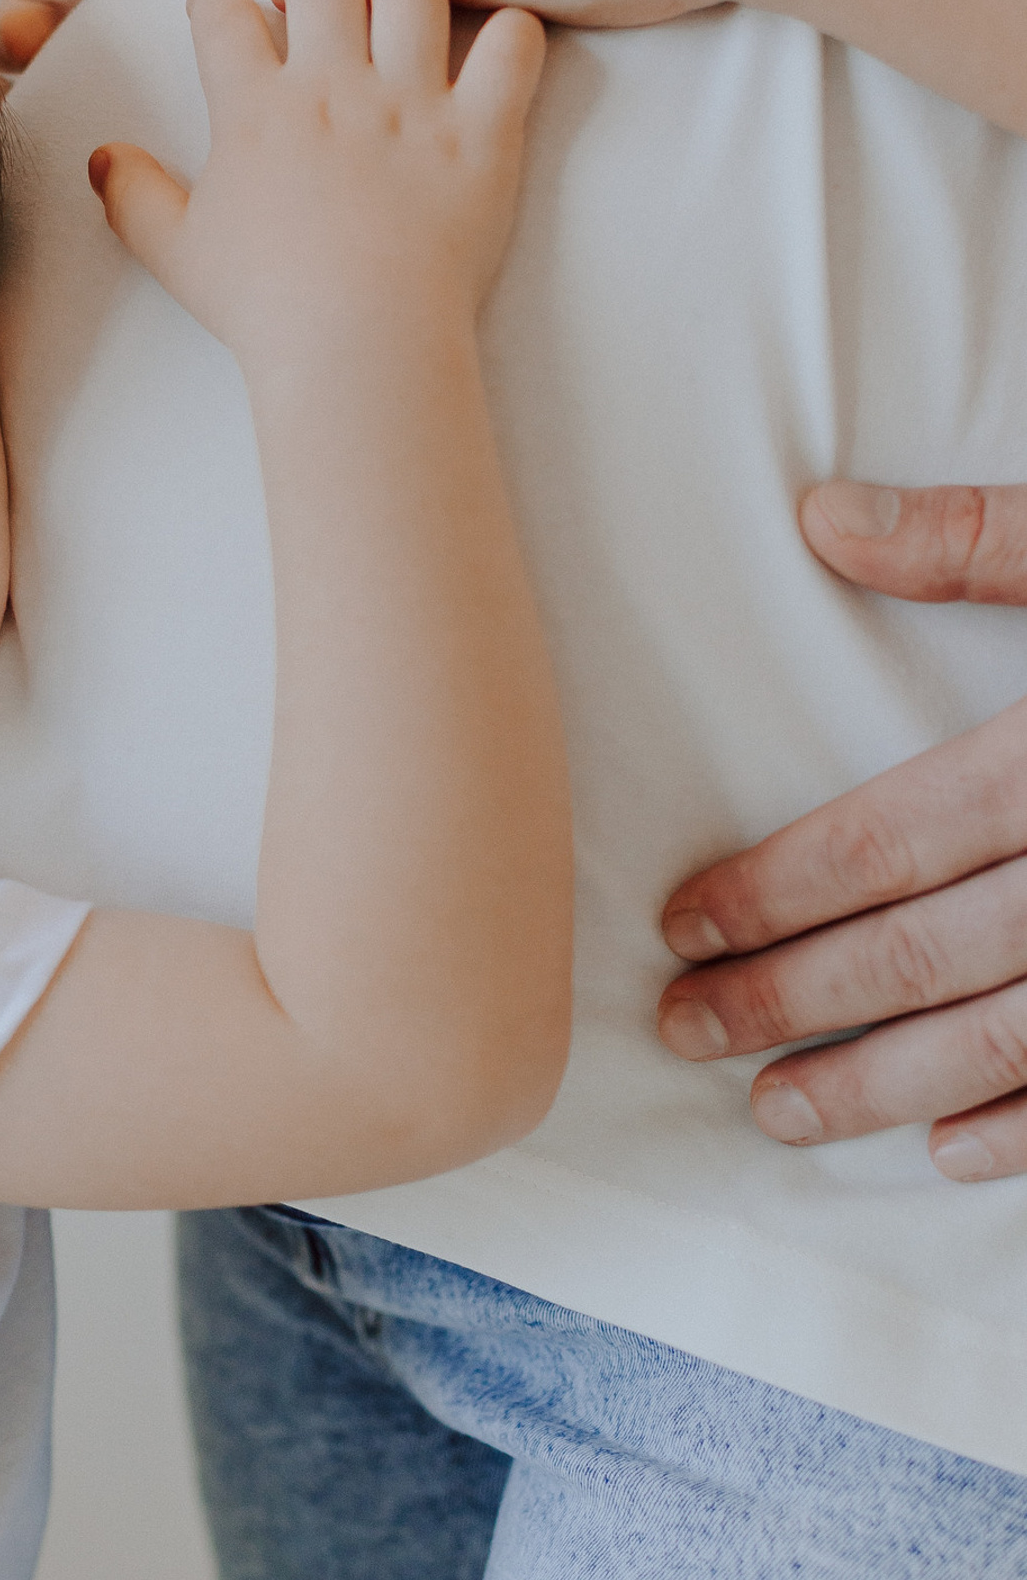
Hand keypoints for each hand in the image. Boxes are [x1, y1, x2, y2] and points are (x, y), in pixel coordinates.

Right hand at [86, 0, 543, 362]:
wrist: (359, 351)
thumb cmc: (267, 309)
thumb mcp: (176, 255)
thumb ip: (132, 196)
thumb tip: (103, 158)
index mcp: (256, 109)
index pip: (222, 12)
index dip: (215, 7)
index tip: (221, 20)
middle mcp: (334, 86)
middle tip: (307, 2)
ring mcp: (414, 104)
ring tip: (395, 29)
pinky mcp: (483, 134)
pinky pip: (515, 45)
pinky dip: (510, 38)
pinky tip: (490, 59)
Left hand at [659, 481, 1026, 1181]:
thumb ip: (983, 542)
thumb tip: (823, 519)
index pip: (885, 843)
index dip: (770, 890)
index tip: (678, 927)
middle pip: (921, 954)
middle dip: (790, 999)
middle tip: (682, 1031)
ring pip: (1009, 1040)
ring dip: (883, 1083)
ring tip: (776, 1114)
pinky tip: (950, 1152)